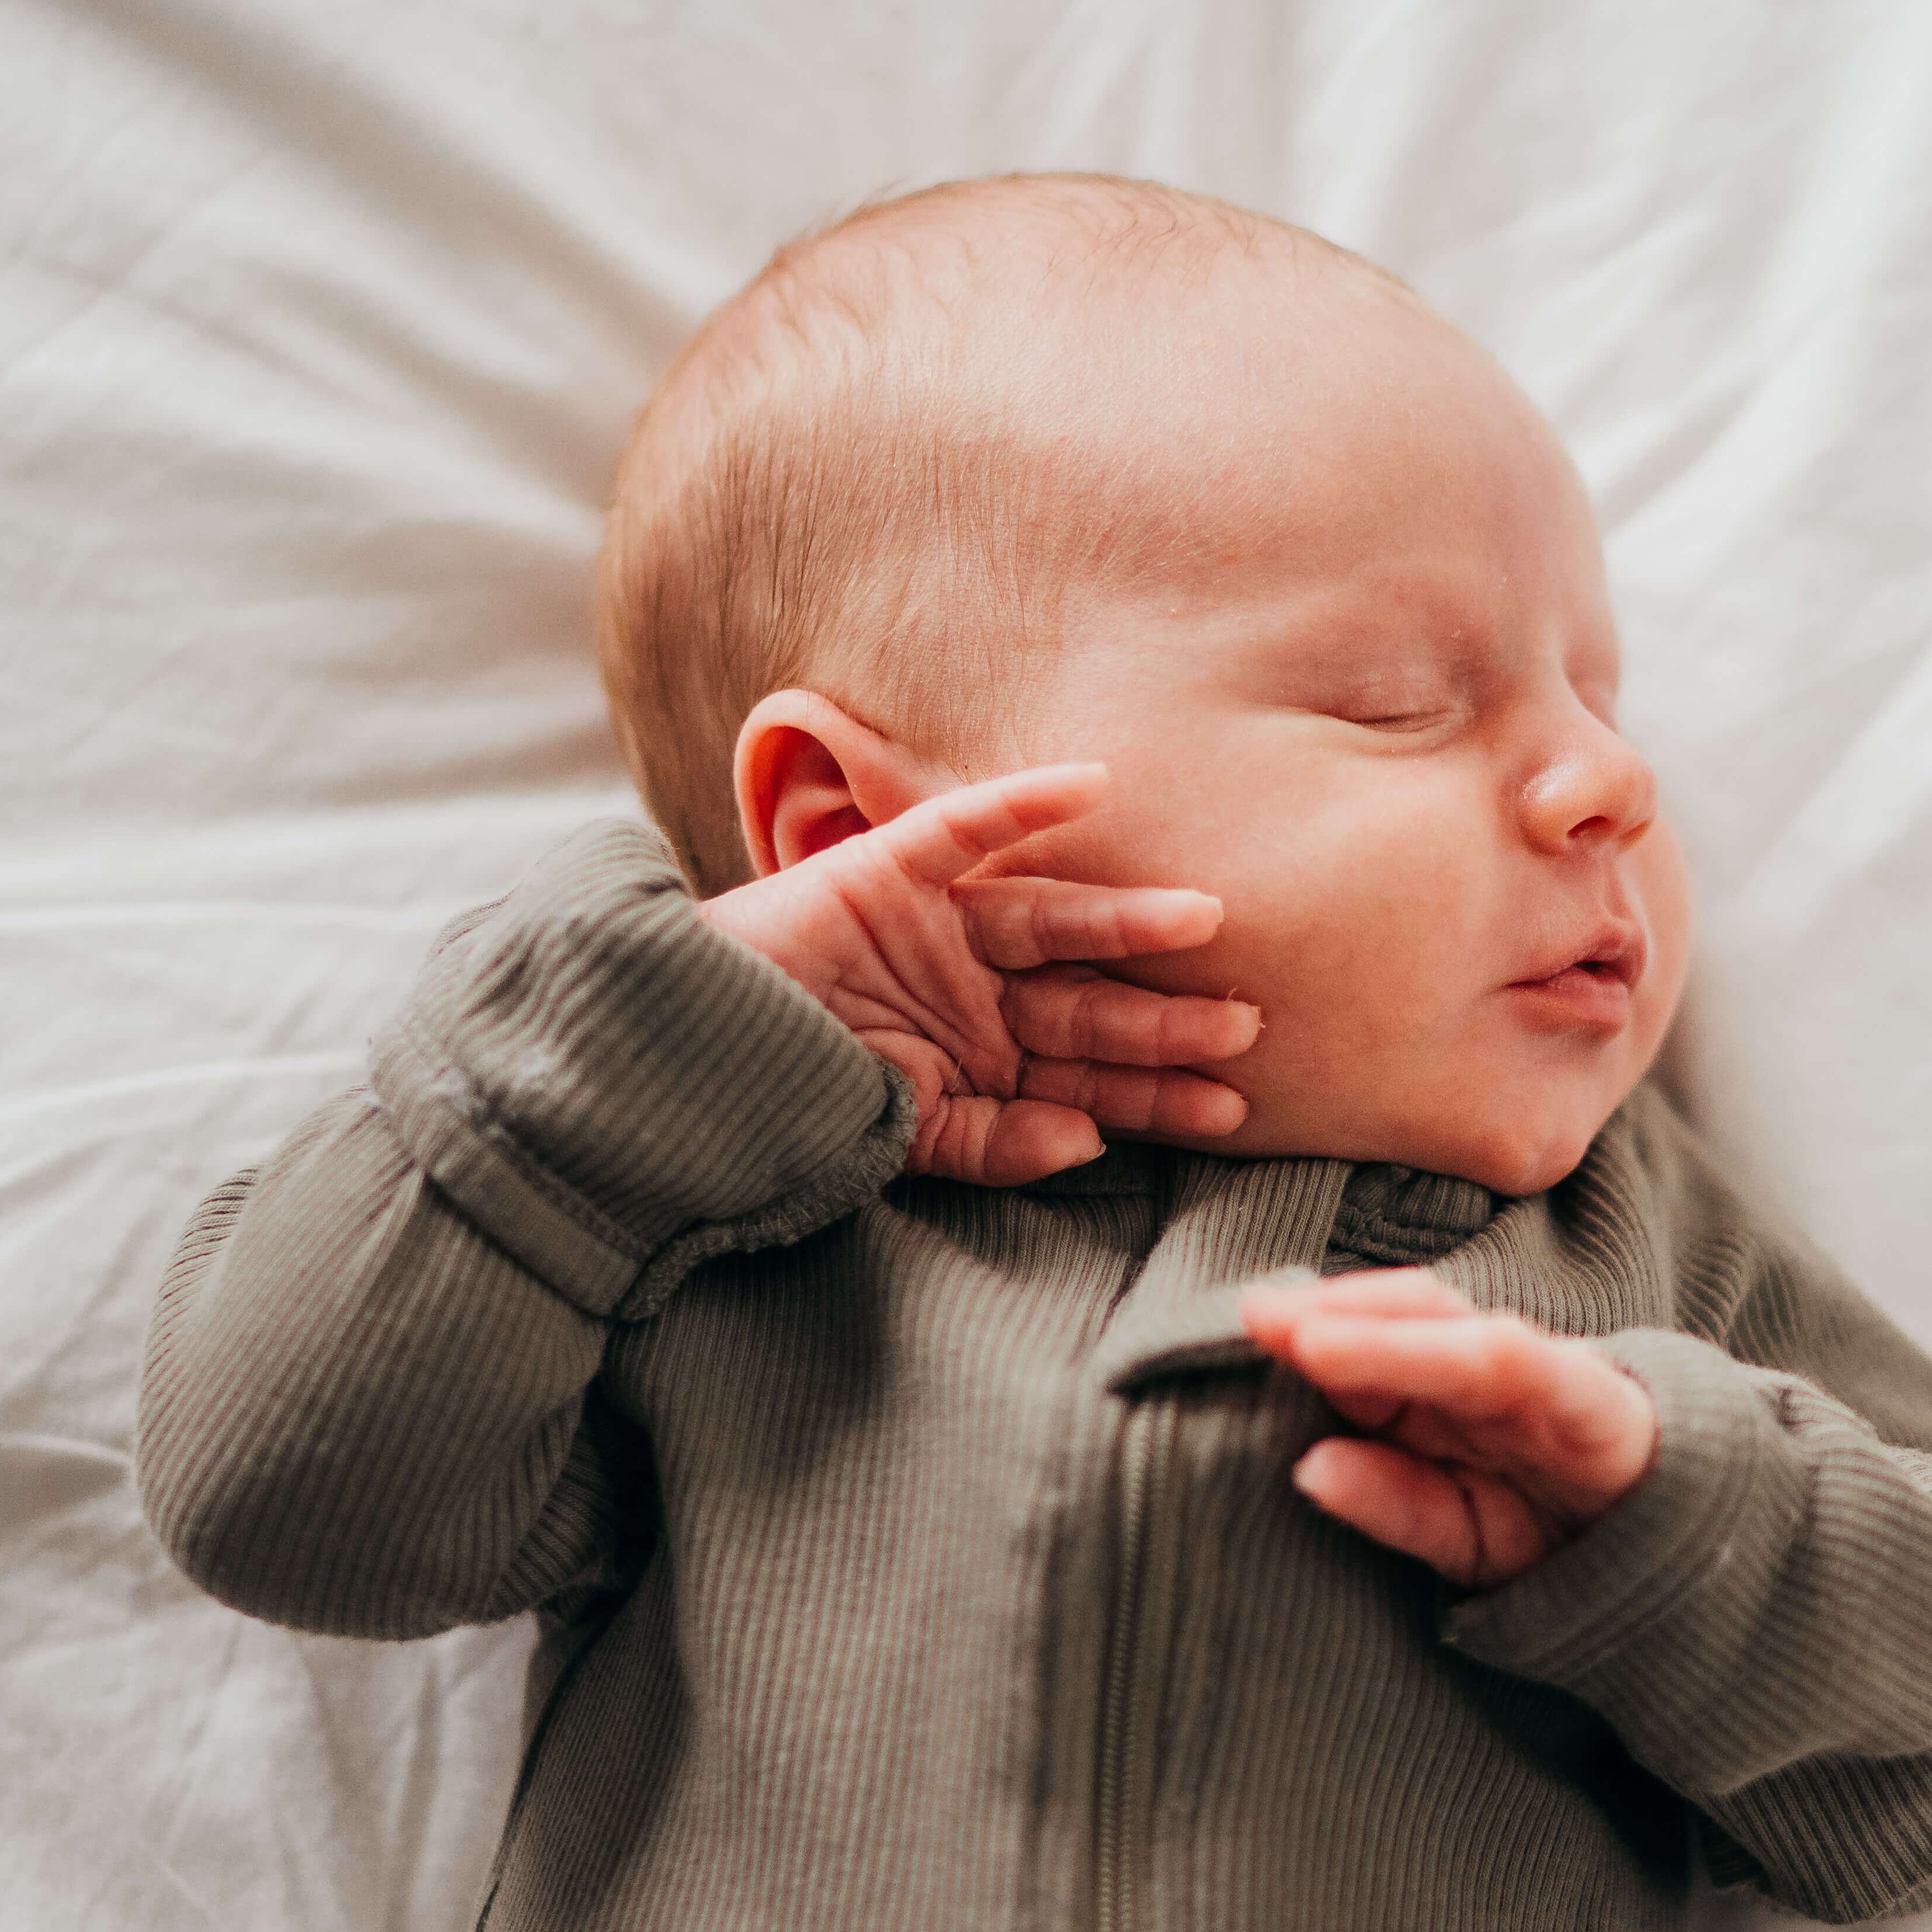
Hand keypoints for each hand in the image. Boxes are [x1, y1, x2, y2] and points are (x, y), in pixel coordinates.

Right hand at [701, 762, 1258, 1186]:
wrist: (687, 1062)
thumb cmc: (798, 1104)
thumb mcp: (908, 1141)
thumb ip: (997, 1147)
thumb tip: (1087, 1144)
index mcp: (989, 1056)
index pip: (1092, 1075)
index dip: (1158, 1092)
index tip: (1231, 1111)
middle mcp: (979, 988)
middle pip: (1090, 1000)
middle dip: (1164, 1017)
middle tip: (1244, 1022)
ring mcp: (940, 926)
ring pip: (1054, 919)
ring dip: (1128, 920)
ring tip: (1203, 921)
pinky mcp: (888, 869)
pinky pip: (968, 828)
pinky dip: (1026, 804)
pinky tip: (1094, 784)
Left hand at [1238, 1269, 1657, 1588]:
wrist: (1684, 1562)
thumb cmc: (1558, 1537)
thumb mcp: (1461, 1537)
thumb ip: (1391, 1502)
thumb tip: (1306, 1469)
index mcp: (1448, 1398)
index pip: (1374, 1347)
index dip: (1313, 1332)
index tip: (1244, 1328)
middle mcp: (1490, 1374)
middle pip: (1407, 1321)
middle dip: (1333, 1313)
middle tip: (1253, 1313)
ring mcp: (1542, 1381)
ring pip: (1458, 1336)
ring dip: (1384, 1333)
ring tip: (1308, 1337)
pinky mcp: (1593, 1402)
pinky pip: (1526, 1369)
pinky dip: (1469, 1359)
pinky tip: (1422, 1358)